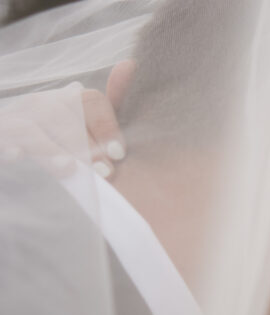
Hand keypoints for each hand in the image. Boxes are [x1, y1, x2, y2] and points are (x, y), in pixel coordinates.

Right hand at [0, 60, 131, 179]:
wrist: (20, 149)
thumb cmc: (65, 142)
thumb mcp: (90, 124)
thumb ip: (111, 104)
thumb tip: (130, 63)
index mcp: (66, 100)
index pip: (90, 100)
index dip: (106, 125)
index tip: (119, 154)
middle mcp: (38, 105)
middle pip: (61, 113)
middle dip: (84, 144)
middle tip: (104, 172)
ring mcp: (13, 120)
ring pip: (31, 127)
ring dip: (52, 149)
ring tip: (70, 168)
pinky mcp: (1, 136)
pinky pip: (2, 137)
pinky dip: (8, 146)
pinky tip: (17, 155)